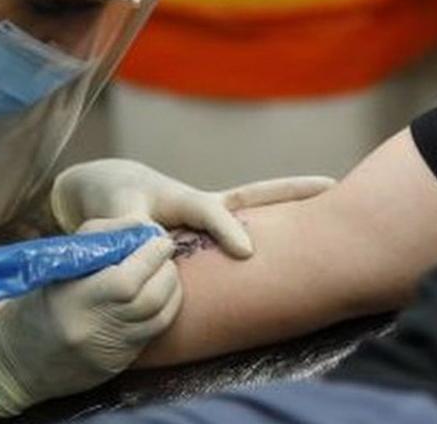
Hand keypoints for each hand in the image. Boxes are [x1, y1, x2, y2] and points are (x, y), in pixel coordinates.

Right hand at [0, 233, 180, 416]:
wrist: (15, 362)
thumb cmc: (36, 303)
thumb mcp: (57, 266)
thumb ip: (99, 241)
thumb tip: (142, 228)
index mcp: (73, 300)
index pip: (127, 279)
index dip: (151, 256)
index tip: (159, 239)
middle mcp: (93, 328)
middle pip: (150, 298)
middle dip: (166, 270)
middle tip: (165, 252)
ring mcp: (109, 350)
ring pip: (159, 318)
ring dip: (172, 289)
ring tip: (166, 271)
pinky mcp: (118, 364)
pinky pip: (153, 334)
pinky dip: (166, 309)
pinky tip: (162, 295)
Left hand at [51, 159, 334, 257]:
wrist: (105, 188)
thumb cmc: (107, 199)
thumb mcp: (111, 211)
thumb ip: (129, 225)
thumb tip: (152, 242)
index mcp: (180, 198)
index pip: (211, 212)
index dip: (228, 230)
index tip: (247, 252)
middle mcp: (203, 204)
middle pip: (256, 195)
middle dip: (292, 191)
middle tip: (332, 186)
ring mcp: (210, 215)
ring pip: (258, 208)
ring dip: (291, 206)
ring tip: (331, 202)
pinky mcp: (207, 230)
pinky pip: (244, 227)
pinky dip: (271, 230)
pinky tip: (297, 246)